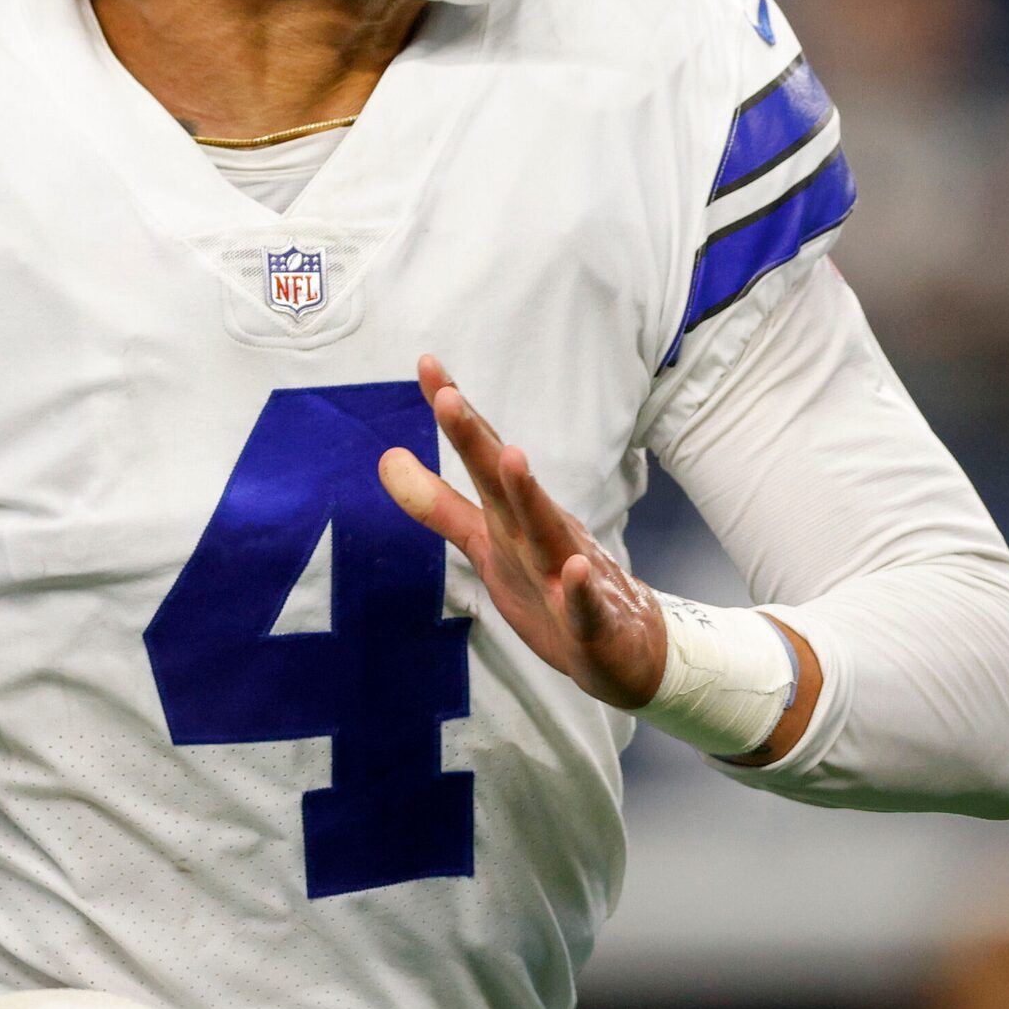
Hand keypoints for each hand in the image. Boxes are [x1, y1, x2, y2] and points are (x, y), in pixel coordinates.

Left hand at [377, 356, 667, 710]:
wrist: (623, 646)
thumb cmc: (547, 584)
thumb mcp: (485, 543)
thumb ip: (437, 504)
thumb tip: (385, 459)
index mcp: (512, 513)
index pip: (481, 454)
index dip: (454, 414)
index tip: (425, 362)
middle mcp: (539, 532)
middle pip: (504, 482)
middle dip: (477, 441)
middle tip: (446, 397)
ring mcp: (568, 575)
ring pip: (547, 532)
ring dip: (529, 496)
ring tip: (512, 457)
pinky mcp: (592, 621)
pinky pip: (585, 604)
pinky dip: (580, 589)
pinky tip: (574, 570)